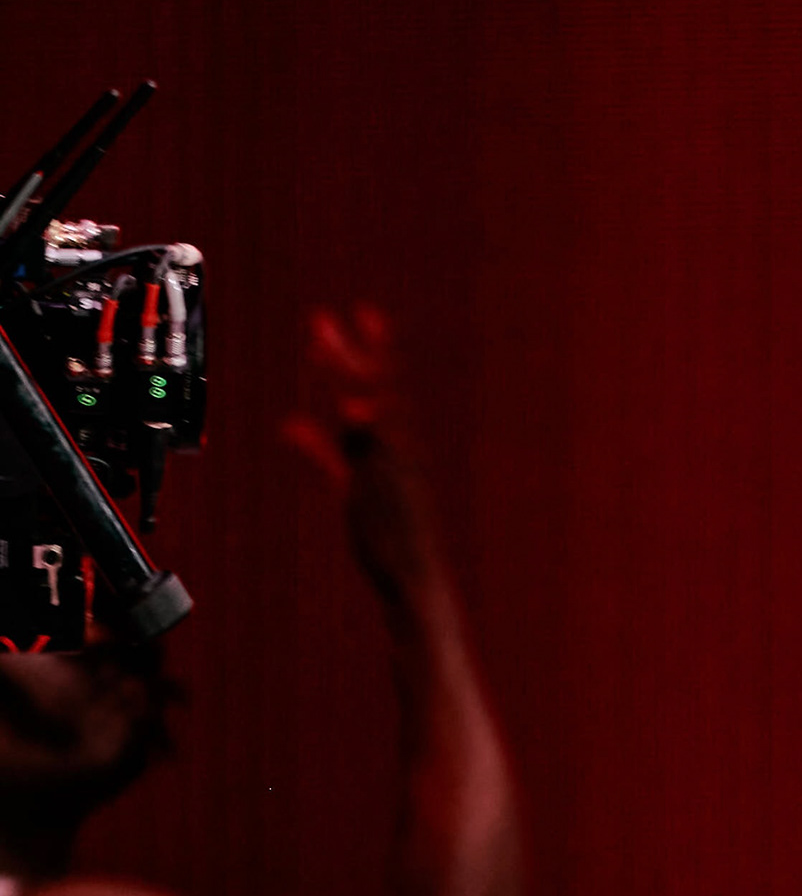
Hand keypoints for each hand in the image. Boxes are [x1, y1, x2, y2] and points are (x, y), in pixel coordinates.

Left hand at [281, 305, 442, 597]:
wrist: (417, 582)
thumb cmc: (388, 539)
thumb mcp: (350, 485)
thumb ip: (321, 452)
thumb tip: (291, 424)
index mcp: (395, 447)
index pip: (380, 387)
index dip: (371, 350)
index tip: (364, 313)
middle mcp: (396, 450)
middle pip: (373, 390)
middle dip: (351, 352)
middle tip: (327, 317)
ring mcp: (390, 469)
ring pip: (370, 411)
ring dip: (349, 377)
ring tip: (326, 343)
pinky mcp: (380, 493)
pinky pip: (369, 460)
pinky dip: (362, 435)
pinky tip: (351, 409)